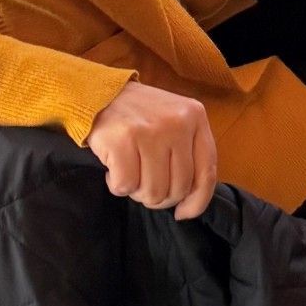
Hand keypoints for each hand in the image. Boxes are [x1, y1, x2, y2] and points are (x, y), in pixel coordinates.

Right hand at [87, 79, 217, 218]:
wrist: (98, 93)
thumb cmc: (139, 117)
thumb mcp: (174, 123)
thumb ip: (187, 156)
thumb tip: (188, 207)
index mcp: (195, 117)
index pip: (207, 173)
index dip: (196, 201)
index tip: (182, 213)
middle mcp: (177, 122)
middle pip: (177, 188)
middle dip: (158, 196)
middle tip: (143, 181)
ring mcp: (150, 131)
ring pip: (152, 191)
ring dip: (136, 191)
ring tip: (129, 172)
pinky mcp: (122, 139)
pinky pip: (125, 186)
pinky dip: (117, 185)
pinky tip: (113, 169)